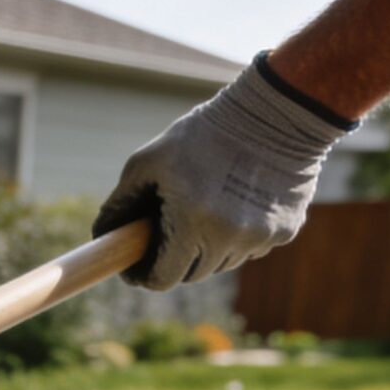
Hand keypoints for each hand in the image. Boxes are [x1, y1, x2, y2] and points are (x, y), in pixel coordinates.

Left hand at [94, 55, 353, 291]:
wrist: (277, 111)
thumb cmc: (203, 134)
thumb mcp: (149, 161)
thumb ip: (121, 203)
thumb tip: (103, 236)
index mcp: (192, 222)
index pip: (163, 278)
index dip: (145, 275)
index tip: (136, 266)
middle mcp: (230, 237)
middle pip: (192, 275)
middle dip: (173, 260)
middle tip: (165, 235)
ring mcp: (261, 236)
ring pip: (221, 264)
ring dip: (206, 249)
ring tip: (200, 214)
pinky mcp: (286, 231)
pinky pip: (249, 249)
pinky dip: (236, 238)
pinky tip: (234, 205)